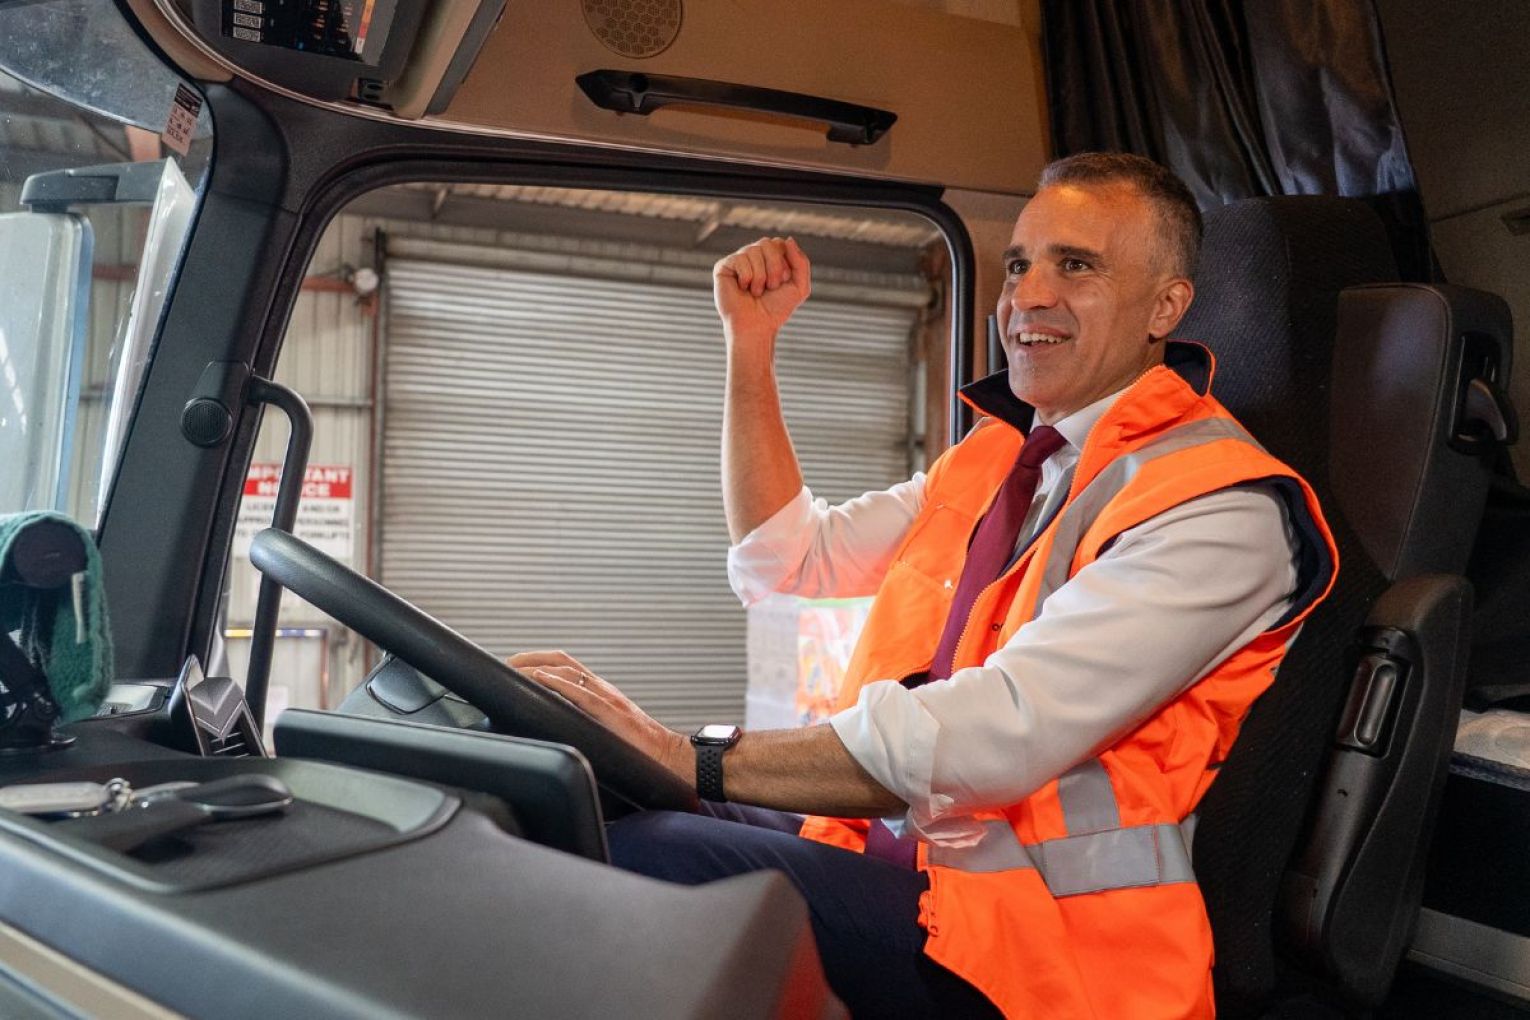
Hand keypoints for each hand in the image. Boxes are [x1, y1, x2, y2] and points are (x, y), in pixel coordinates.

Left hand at [506, 650, 690, 784]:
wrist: (666, 756)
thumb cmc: (636, 748)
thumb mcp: (604, 729)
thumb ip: (583, 723)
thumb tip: (555, 729)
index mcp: (599, 691)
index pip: (565, 665)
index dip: (538, 659)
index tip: (514, 663)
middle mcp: (601, 689)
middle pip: (562, 660)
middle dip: (531, 657)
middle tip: (505, 661)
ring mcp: (607, 698)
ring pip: (569, 672)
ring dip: (538, 667)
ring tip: (515, 668)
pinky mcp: (611, 714)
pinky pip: (583, 694)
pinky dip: (560, 684)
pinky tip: (542, 681)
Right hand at [712, 236, 811, 346]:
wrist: (757, 326)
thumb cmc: (776, 309)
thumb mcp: (799, 286)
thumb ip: (801, 262)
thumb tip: (788, 239)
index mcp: (769, 258)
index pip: (780, 243)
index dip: (784, 262)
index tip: (783, 281)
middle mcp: (753, 256)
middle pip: (768, 243)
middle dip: (774, 267)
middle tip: (770, 287)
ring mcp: (738, 260)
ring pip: (753, 250)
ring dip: (760, 276)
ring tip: (756, 291)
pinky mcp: (723, 267)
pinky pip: (739, 259)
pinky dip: (747, 277)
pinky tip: (743, 288)